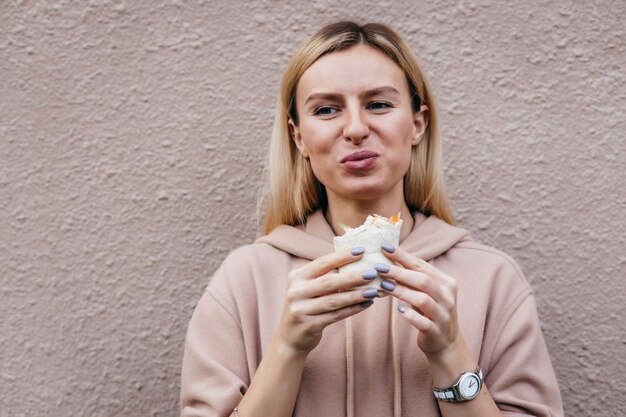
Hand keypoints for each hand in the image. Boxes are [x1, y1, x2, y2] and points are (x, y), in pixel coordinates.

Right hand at [277, 247, 377, 354]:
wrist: (290, 338)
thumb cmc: (305, 306)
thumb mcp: (308, 288)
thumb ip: (325, 276)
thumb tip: (356, 263)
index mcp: (296, 277)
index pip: (322, 263)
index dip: (342, 256)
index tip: (361, 250)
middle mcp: (296, 292)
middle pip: (328, 282)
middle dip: (352, 277)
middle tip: (372, 272)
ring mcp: (301, 310)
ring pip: (334, 301)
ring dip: (356, 295)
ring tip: (373, 290)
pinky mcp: (309, 326)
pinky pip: (336, 316)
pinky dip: (353, 309)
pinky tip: (366, 304)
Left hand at [376, 244, 459, 358]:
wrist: (446, 343)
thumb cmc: (431, 311)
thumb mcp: (426, 292)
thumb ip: (413, 277)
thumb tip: (388, 258)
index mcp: (446, 282)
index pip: (422, 265)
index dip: (403, 256)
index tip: (384, 247)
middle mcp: (447, 297)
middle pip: (423, 280)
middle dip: (399, 272)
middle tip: (379, 267)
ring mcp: (443, 315)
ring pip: (422, 299)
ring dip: (402, 291)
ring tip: (383, 286)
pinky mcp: (436, 332)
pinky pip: (424, 323)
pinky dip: (411, 316)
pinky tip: (399, 310)